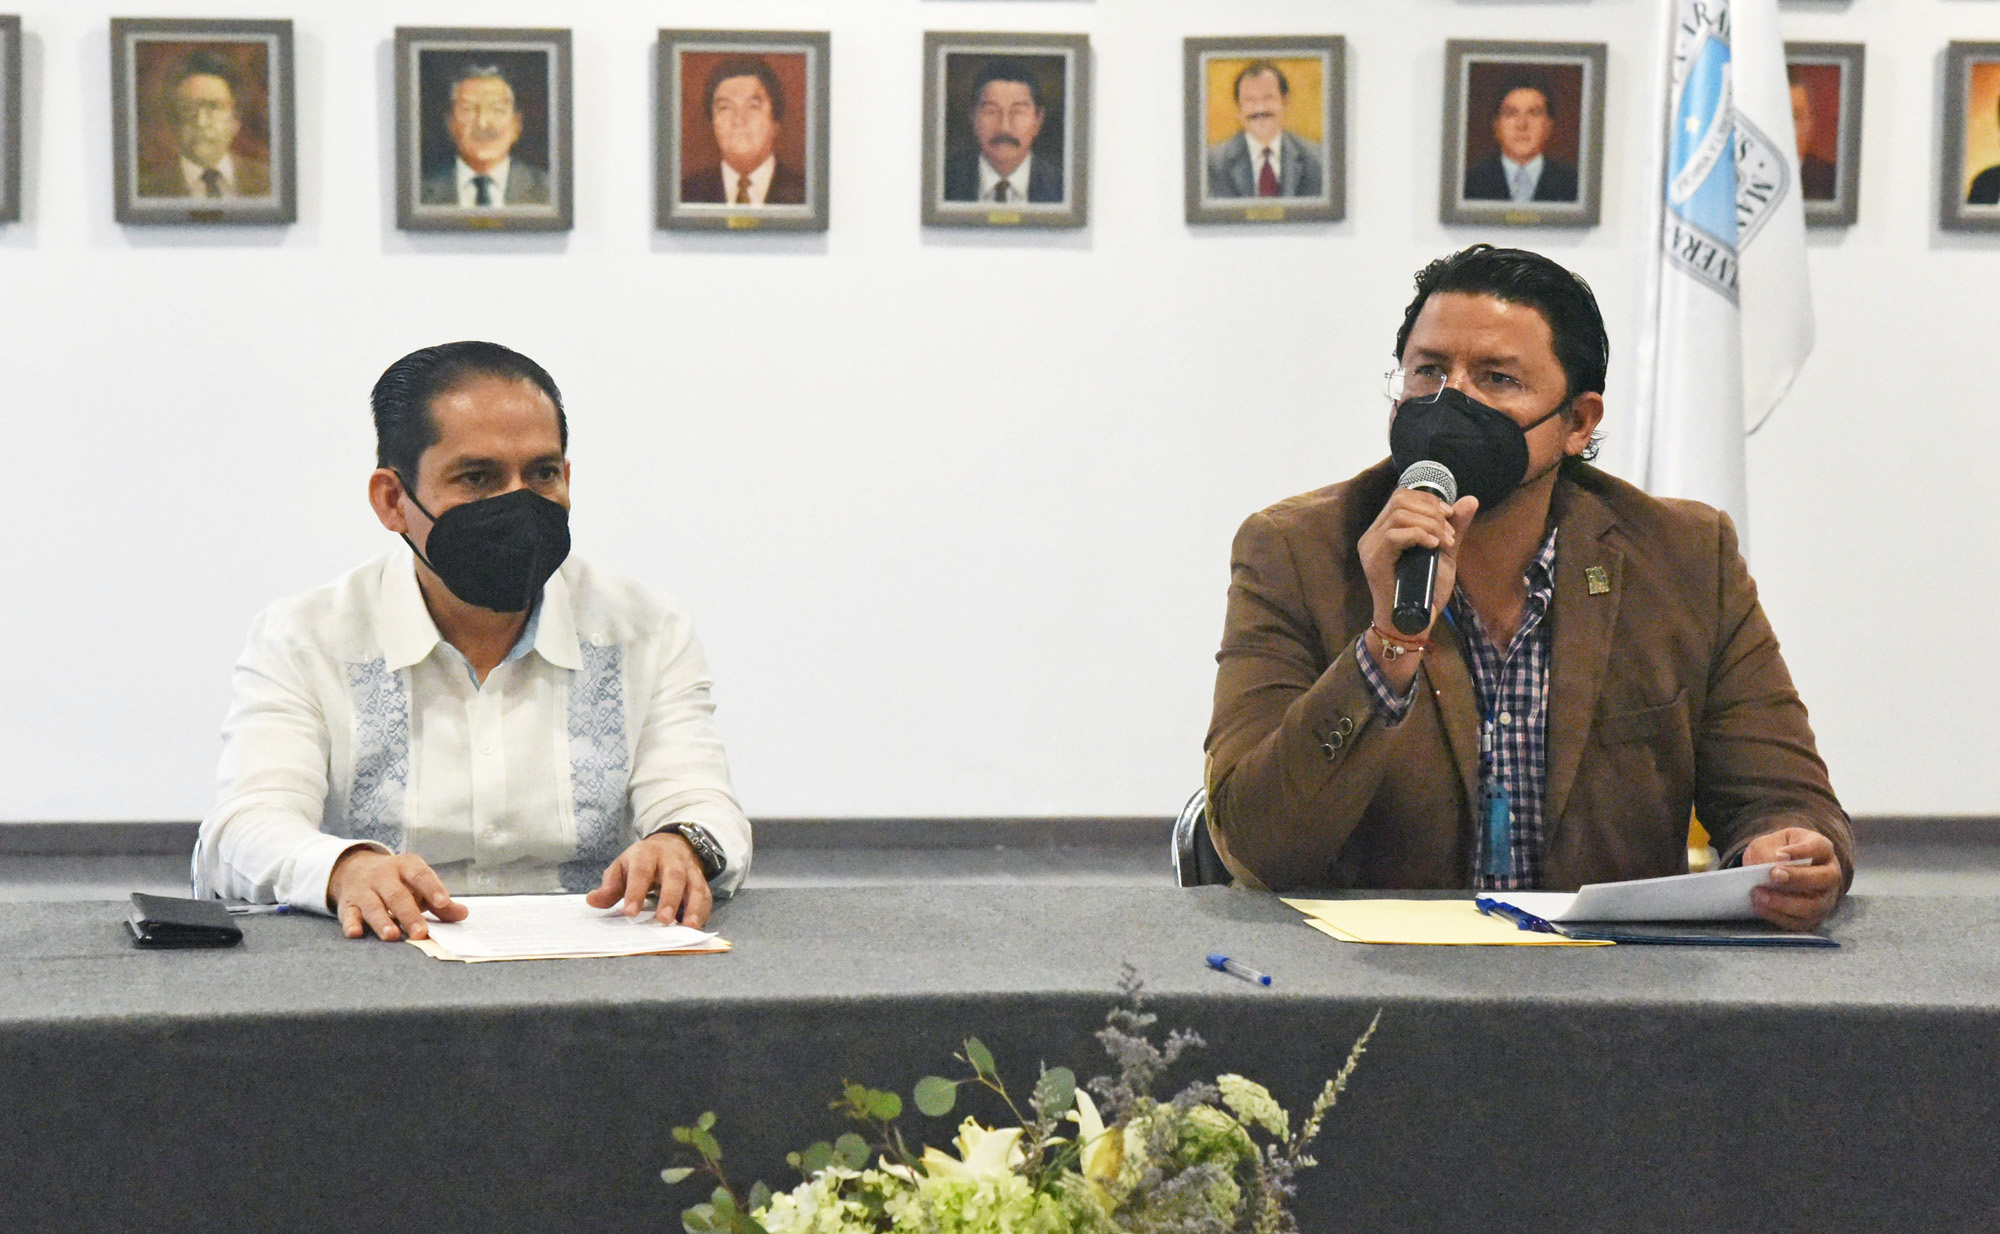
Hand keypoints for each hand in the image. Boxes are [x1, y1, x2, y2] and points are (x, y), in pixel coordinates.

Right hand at [326, 848, 466, 940]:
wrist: (354, 868)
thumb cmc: (397, 882)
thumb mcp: (419, 884)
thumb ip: (440, 902)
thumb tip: (462, 914)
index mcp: (406, 867)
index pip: (420, 875)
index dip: (432, 888)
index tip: (443, 903)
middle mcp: (383, 876)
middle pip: (397, 895)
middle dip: (409, 914)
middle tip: (420, 933)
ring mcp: (364, 890)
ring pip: (373, 906)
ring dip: (382, 921)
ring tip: (392, 936)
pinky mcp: (348, 904)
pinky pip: (348, 914)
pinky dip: (351, 924)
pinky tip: (355, 933)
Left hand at [586, 832, 712, 927]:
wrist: (672, 844)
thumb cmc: (641, 861)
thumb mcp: (622, 868)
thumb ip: (609, 887)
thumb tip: (592, 901)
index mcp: (646, 854)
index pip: (641, 871)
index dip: (636, 892)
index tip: (629, 913)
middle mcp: (672, 859)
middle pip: (673, 876)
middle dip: (669, 898)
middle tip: (663, 920)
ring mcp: (689, 869)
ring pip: (695, 885)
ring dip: (693, 906)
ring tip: (688, 927)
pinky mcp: (701, 880)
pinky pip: (706, 895)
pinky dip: (703, 911)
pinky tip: (696, 926)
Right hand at [1357, 487, 1478, 637]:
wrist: (1415, 622)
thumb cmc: (1427, 591)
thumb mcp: (1445, 553)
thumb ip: (1454, 527)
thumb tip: (1470, 499)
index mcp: (1385, 530)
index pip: (1401, 496)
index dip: (1428, 500)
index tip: (1450, 516)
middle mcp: (1373, 535)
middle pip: (1400, 499)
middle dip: (1432, 511)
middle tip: (1449, 534)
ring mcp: (1371, 547)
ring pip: (1399, 514)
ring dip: (1429, 524)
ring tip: (1445, 542)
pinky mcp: (1374, 561)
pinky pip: (1394, 535)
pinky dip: (1419, 535)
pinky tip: (1434, 546)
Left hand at [1743, 827, 1842, 931]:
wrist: (1776, 868)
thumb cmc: (1776, 851)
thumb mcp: (1769, 843)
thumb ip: (1768, 852)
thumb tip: (1770, 864)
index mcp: (1822, 849)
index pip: (1820, 848)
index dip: (1802, 852)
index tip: (1780, 854)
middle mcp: (1830, 874)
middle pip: (1826, 879)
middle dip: (1799, 879)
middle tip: (1773, 875)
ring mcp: (1825, 898)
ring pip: (1814, 906)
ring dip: (1785, 902)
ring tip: (1759, 894)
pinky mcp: (1814, 917)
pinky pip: (1801, 923)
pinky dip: (1779, 917)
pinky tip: (1760, 907)